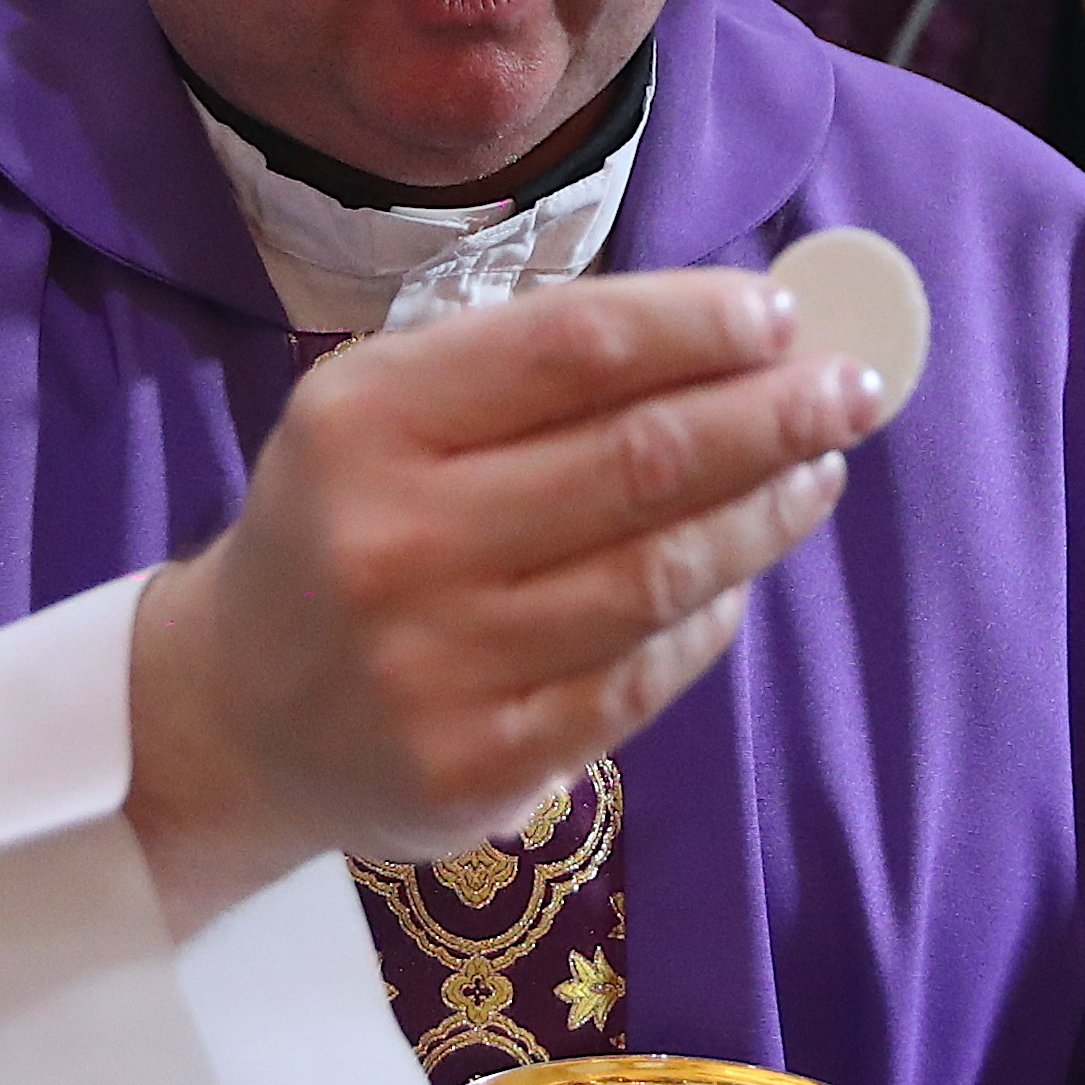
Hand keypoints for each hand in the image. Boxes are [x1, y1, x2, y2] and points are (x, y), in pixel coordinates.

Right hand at [128, 273, 875, 910]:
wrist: (233, 715)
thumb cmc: (342, 526)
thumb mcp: (383, 414)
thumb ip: (529, 368)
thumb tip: (731, 334)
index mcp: (365, 420)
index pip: (573, 348)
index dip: (699, 326)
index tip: (783, 319)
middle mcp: (394, 540)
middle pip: (637, 460)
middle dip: (768, 416)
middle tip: (851, 391)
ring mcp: (438, 664)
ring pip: (657, 576)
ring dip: (764, 515)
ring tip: (818, 474)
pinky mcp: (482, 766)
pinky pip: (641, 677)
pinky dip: (711, 618)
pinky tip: (744, 576)